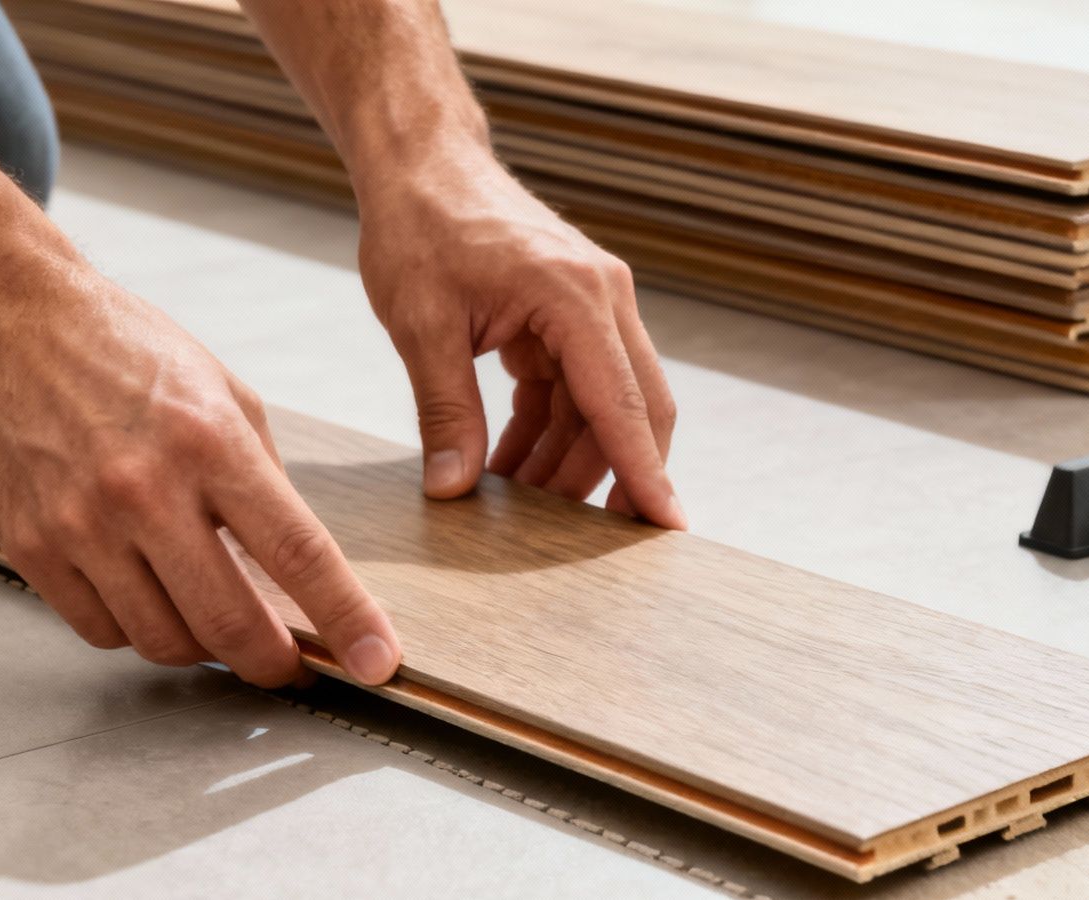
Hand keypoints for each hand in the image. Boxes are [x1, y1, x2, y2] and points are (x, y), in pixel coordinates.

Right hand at [0, 266, 402, 686]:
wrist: (4, 320)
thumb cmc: (119, 347)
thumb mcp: (222, 393)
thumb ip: (261, 480)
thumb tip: (293, 564)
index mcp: (210, 442)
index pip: (297, 553)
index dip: (345, 619)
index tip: (376, 662)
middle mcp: (144, 489)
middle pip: (229, 621)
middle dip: (273, 662)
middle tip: (289, 665)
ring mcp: (81, 523)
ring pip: (162, 640)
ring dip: (201, 647)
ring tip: (210, 616)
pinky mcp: (31, 545)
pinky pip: (100, 629)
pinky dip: (135, 629)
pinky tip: (146, 596)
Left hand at [356, 147, 686, 527]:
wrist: (421, 165)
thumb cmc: (420, 228)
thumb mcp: (422, 324)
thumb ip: (444, 411)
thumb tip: (452, 490)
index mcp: (576, 298)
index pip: (623, 405)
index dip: (645, 474)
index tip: (669, 527)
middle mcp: (602, 300)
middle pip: (635, 410)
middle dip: (614, 479)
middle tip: (590, 547)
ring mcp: (590, 307)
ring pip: (601, 408)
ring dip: (566, 461)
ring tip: (518, 509)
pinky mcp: (567, 317)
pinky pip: (572, 391)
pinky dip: (545, 433)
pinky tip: (505, 468)